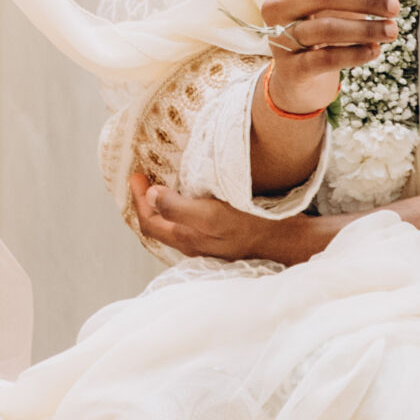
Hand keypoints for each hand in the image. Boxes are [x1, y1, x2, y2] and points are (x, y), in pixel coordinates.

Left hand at [130, 173, 336, 265]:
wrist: (284, 239)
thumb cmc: (249, 226)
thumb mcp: (210, 214)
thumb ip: (177, 208)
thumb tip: (150, 196)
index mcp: (185, 238)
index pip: (149, 222)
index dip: (138, 199)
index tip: (136, 176)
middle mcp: (192, 243)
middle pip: (157, 225)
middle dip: (145, 202)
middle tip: (143, 178)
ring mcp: (206, 241)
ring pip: (172, 224)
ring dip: (161, 205)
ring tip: (159, 184)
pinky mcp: (219, 236)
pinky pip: (188, 222)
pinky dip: (179, 207)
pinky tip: (188, 195)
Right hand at [263, 0, 398, 115]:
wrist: (302, 69)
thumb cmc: (324, 19)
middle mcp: (276, 3)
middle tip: (395, 8)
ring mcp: (278, 35)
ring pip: (326, 28)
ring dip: (365, 29)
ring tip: (391, 31)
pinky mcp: (289, 67)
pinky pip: (326, 59)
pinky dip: (355, 54)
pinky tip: (375, 50)